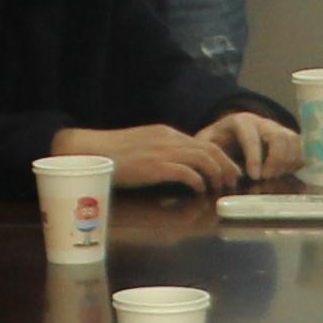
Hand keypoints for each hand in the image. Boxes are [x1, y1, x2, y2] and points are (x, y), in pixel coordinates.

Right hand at [65, 123, 230, 197]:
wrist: (89, 150)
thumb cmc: (112, 154)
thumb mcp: (142, 146)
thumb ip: (161, 152)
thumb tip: (178, 167)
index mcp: (166, 132)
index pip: (202, 142)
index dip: (220, 157)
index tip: (228, 170)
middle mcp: (168, 138)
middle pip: (209, 149)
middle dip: (226, 166)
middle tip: (232, 181)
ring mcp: (162, 151)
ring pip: (203, 159)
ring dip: (216, 174)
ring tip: (221, 187)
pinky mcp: (155, 166)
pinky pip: (186, 172)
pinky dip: (197, 181)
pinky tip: (199, 189)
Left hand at [202, 110, 304, 186]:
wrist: (231, 133)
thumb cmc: (219, 140)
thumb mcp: (206, 142)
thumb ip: (207, 151)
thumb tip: (220, 169)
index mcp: (242, 121)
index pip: (251, 136)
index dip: (255, 156)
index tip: (254, 175)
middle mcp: (264, 123)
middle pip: (279, 136)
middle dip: (276, 160)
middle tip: (267, 177)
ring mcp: (279, 130)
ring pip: (293, 142)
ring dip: (287, 162)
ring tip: (274, 176)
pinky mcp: (289, 140)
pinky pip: (302, 149)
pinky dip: (298, 162)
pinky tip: (286, 173)